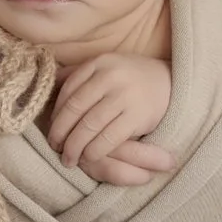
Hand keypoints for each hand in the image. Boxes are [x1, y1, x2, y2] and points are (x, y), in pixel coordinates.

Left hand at [47, 52, 176, 184]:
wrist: (172, 83)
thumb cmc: (132, 79)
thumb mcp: (107, 68)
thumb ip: (81, 75)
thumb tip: (49, 84)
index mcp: (99, 63)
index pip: (68, 91)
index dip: (56, 114)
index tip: (51, 130)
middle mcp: (110, 76)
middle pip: (75, 109)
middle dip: (61, 132)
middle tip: (55, 147)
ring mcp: (124, 95)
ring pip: (89, 125)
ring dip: (75, 146)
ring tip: (69, 158)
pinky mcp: (138, 115)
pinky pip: (109, 137)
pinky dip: (95, 150)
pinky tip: (89, 157)